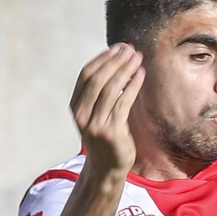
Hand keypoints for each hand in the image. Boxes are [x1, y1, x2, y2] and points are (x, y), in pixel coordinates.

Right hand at [70, 44, 144, 174]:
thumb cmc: (105, 137)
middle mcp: (82, 114)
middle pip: (97, 79)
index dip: (102, 59)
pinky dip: (132, 86)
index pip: (86, 75)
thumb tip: (116, 63)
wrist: (106, 167)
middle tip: (130, 50)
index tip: (117, 48)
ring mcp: (95, 123)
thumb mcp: (95, 114)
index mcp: (75, 106)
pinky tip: (141, 75)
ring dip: (125, 70)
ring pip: (110, 89)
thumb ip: (100, 94)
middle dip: (115, 61)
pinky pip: (123, 102)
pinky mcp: (111, 132)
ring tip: (138, 58)